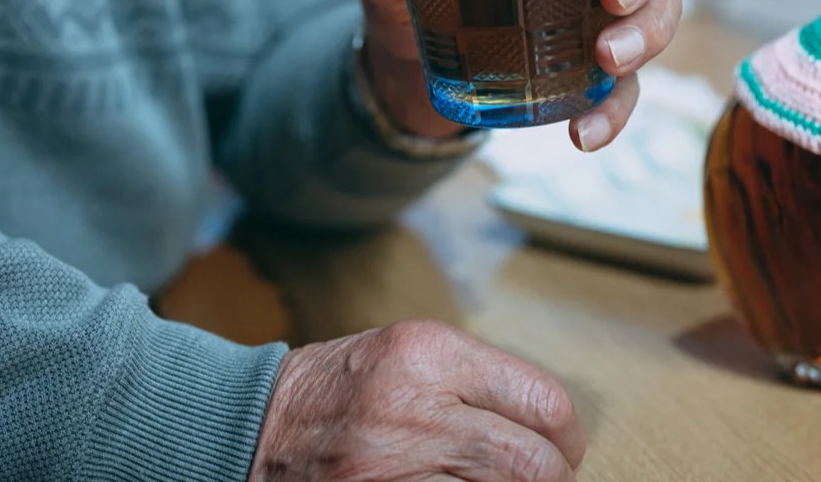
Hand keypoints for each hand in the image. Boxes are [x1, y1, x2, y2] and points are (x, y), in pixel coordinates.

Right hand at [249, 320, 584, 481]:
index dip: (565, 434)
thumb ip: (472, 379)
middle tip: (546, 479)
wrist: (255, 423)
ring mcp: (396, 463)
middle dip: (552, 479)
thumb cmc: (337, 388)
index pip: (542, 399)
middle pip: (534, 462)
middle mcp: (416, 405)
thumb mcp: (405, 354)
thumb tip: (547, 422)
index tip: (562, 446)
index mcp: (428, 352)